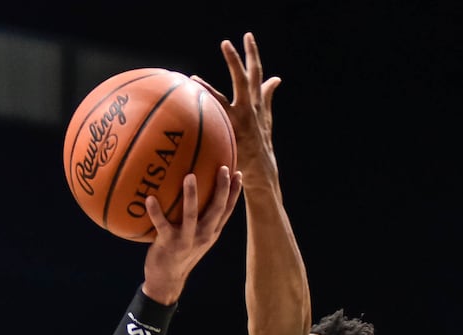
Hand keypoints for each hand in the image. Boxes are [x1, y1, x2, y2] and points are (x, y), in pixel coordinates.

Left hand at [141, 166, 241, 303]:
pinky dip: (155, 212)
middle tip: (222, 168)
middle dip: (222, 188)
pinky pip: (162, 225)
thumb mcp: (194, 237)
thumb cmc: (179, 253)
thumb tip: (194, 195)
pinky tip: (149, 198)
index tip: (238, 173)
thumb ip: (198, 219)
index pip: (227, 210)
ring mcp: (187, 240)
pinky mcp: (169, 244)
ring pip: (192, 215)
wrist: (167, 280)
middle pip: (217, 209)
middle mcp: (203, 235)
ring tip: (189, 175)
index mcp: (212, 232)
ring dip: (191, 195)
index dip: (234, 192)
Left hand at [193, 32, 280, 183]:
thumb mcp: (267, 118)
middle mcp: (250, 110)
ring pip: (221, 100)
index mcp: (257, 103)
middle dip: (235, 60)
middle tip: (225, 43)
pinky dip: (200, 117)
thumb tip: (276, 78)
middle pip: (243, 79)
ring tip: (192, 79)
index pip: (256, 73)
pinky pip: (212, 125)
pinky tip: (186, 112)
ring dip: (206, 89)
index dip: (252, 54)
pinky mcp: (230, 138)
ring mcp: (239, 123)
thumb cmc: (260, 143)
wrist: (261, 171)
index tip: (247, 36)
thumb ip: (267, 96)